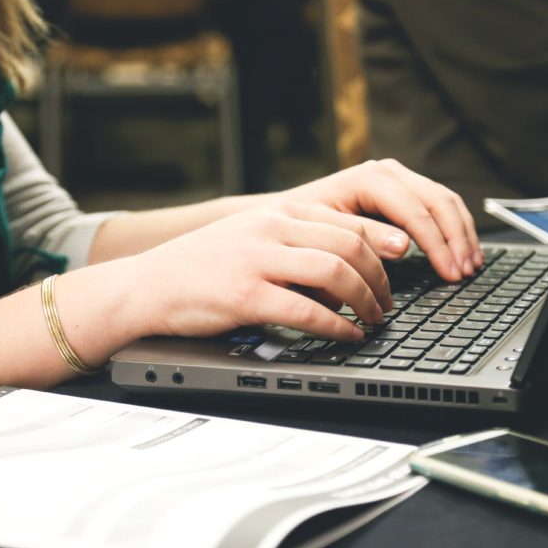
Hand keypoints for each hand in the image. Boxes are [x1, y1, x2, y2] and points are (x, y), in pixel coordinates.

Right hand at [129, 199, 393, 339]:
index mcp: (278, 212)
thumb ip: (295, 242)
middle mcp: (271, 228)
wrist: (148, 285)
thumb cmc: (203, 267)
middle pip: (350, 245)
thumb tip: (347, 268)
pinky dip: (336, 326)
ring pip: (335, 272)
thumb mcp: (252, 237)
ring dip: (365, 300)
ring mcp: (258, 259)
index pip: (347, 222)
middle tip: (388, 304)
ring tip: (373, 320)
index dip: (382, 247)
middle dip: (380, 278)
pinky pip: (307, 310)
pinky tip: (347, 335)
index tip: (400, 267)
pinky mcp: (245, 295)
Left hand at [283, 159, 483, 281]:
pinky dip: (455, 229)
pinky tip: (462, 251)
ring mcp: (398, 179)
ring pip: (445, 201)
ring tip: (471, 266)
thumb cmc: (300, 227)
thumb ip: (365, 238)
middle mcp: (388, 172)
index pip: (416, 211)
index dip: (438, 245)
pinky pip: (440, 206)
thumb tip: (404, 246)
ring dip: (462, 234)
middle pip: (438, 202)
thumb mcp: (327, 233)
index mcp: (370, 179)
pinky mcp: (403, 191)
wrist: (285, 215)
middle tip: (465, 273)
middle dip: (456, 239)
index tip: (450, 272)